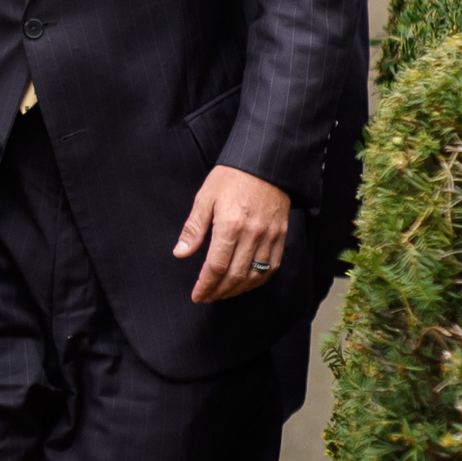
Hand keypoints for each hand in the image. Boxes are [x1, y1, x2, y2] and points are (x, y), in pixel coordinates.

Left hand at [174, 167, 292, 304]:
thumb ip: (194, 227)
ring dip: (237, 290)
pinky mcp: (281, 236)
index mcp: (230, 225)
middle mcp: (252, 234)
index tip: (197, 295)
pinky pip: (271, 267)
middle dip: (219, 292)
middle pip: (235, 276)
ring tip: (222, 293)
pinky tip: (245, 283)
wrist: (265, 163)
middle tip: (207, 297)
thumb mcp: (205, 197)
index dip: (205, 285)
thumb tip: (180, 253)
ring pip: (254, 276)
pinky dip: (258, 281)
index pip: (216, 266)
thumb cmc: (231, 178)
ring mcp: (270, 237)